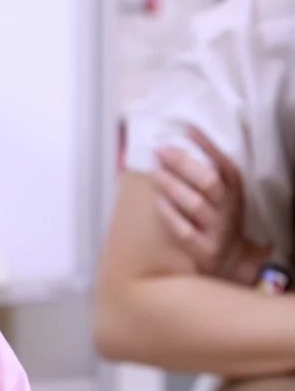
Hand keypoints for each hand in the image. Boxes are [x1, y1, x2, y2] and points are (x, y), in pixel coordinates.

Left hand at [152, 127, 269, 283]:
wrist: (230, 260)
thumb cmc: (218, 218)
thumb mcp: (222, 194)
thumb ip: (207, 170)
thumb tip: (181, 137)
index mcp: (234, 192)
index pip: (225, 164)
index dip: (207, 146)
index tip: (186, 130)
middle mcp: (228, 210)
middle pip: (208, 181)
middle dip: (182, 163)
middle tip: (160, 151)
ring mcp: (217, 231)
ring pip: (194, 204)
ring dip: (172, 185)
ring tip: (154, 171)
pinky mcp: (204, 250)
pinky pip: (184, 230)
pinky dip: (169, 213)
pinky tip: (157, 200)